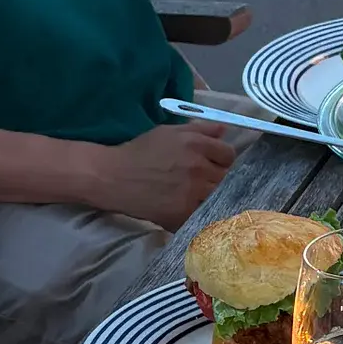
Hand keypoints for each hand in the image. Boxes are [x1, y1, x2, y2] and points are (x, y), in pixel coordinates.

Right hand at [85, 123, 234, 229]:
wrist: (113, 178)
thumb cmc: (141, 152)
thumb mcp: (168, 133)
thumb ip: (199, 129)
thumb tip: (225, 130)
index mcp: (195, 144)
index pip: (229, 155)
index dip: (222, 160)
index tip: (211, 164)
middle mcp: (198, 167)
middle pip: (227, 177)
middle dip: (217, 178)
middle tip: (200, 181)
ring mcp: (193, 192)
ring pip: (219, 196)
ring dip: (210, 196)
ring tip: (194, 195)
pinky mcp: (185, 212)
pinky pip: (206, 214)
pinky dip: (202, 212)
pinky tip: (189, 207)